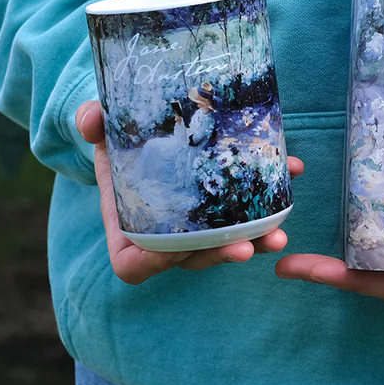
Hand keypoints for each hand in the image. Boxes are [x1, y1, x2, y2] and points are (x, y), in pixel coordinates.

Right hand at [75, 100, 303, 283]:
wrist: (148, 124)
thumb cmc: (119, 134)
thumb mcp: (103, 126)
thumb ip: (92, 121)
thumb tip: (91, 119)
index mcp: (129, 223)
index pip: (134, 265)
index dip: (153, 263)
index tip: (174, 249)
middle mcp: (165, 232)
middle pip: (192, 259)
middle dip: (220, 255)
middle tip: (247, 247)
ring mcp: (199, 224)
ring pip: (226, 244)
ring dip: (255, 240)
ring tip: (277, 233)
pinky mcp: (227, 205)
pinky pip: (251, 212)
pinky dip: (272, 196)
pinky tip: (291, 170)